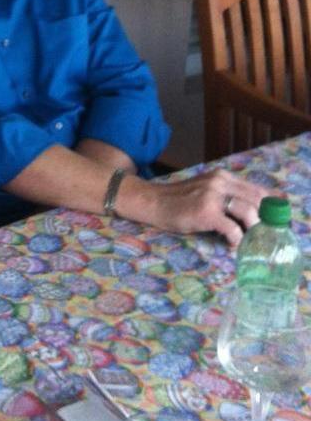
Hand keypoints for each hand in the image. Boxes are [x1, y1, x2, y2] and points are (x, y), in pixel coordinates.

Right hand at [138, 169, 269, 246]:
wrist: (151, 201)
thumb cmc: (177, 200)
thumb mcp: (205, 190)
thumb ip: (226, 195)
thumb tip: (253, 212)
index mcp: (222, 176)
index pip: (257, 190)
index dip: (268, 207)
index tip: (268, 222)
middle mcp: (219, 182)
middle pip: (257, 200)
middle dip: (263, 220)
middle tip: (260, 235)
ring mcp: (212, 195)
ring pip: (249, 213)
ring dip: (253, 230)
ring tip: (248, 240)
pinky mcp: (206, 212)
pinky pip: (233, 229)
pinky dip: (237, 240)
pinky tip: (232, 245)